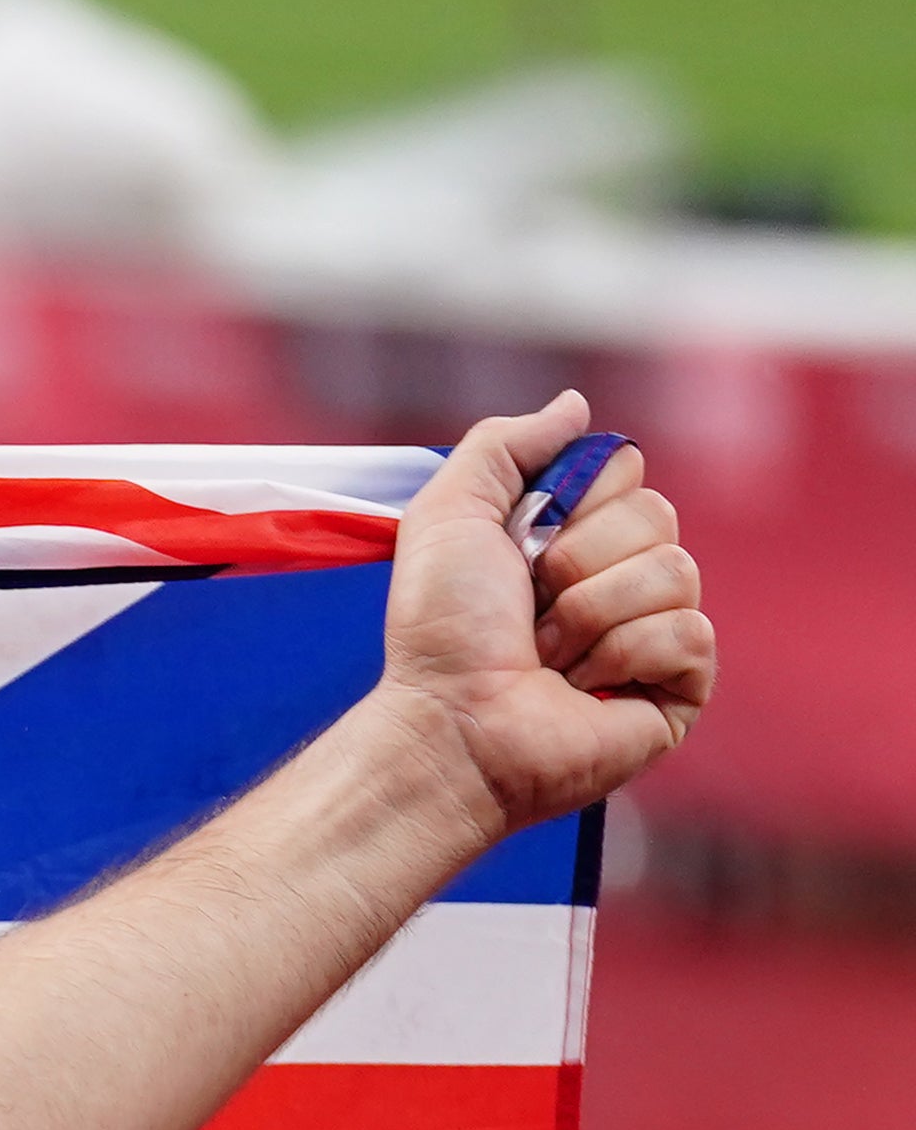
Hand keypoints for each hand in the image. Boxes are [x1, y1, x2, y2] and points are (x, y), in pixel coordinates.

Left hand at [375, 393, 715, 842]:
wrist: (450, 723)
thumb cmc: (438, 632)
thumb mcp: (448, 514)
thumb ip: (503, 446)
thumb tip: (576, 406)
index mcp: (575, 534)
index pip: (626, 470)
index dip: (573, 502)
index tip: (520, 545)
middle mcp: (622, 576)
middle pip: (658, 515)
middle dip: (576, 563)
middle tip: (528, 610)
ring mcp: (657, 630)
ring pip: (676, 572)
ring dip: (590, 615)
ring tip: (546, 657)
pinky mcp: (682, 685)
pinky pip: (690, 633)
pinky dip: (625, 657)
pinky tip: (585, 689)